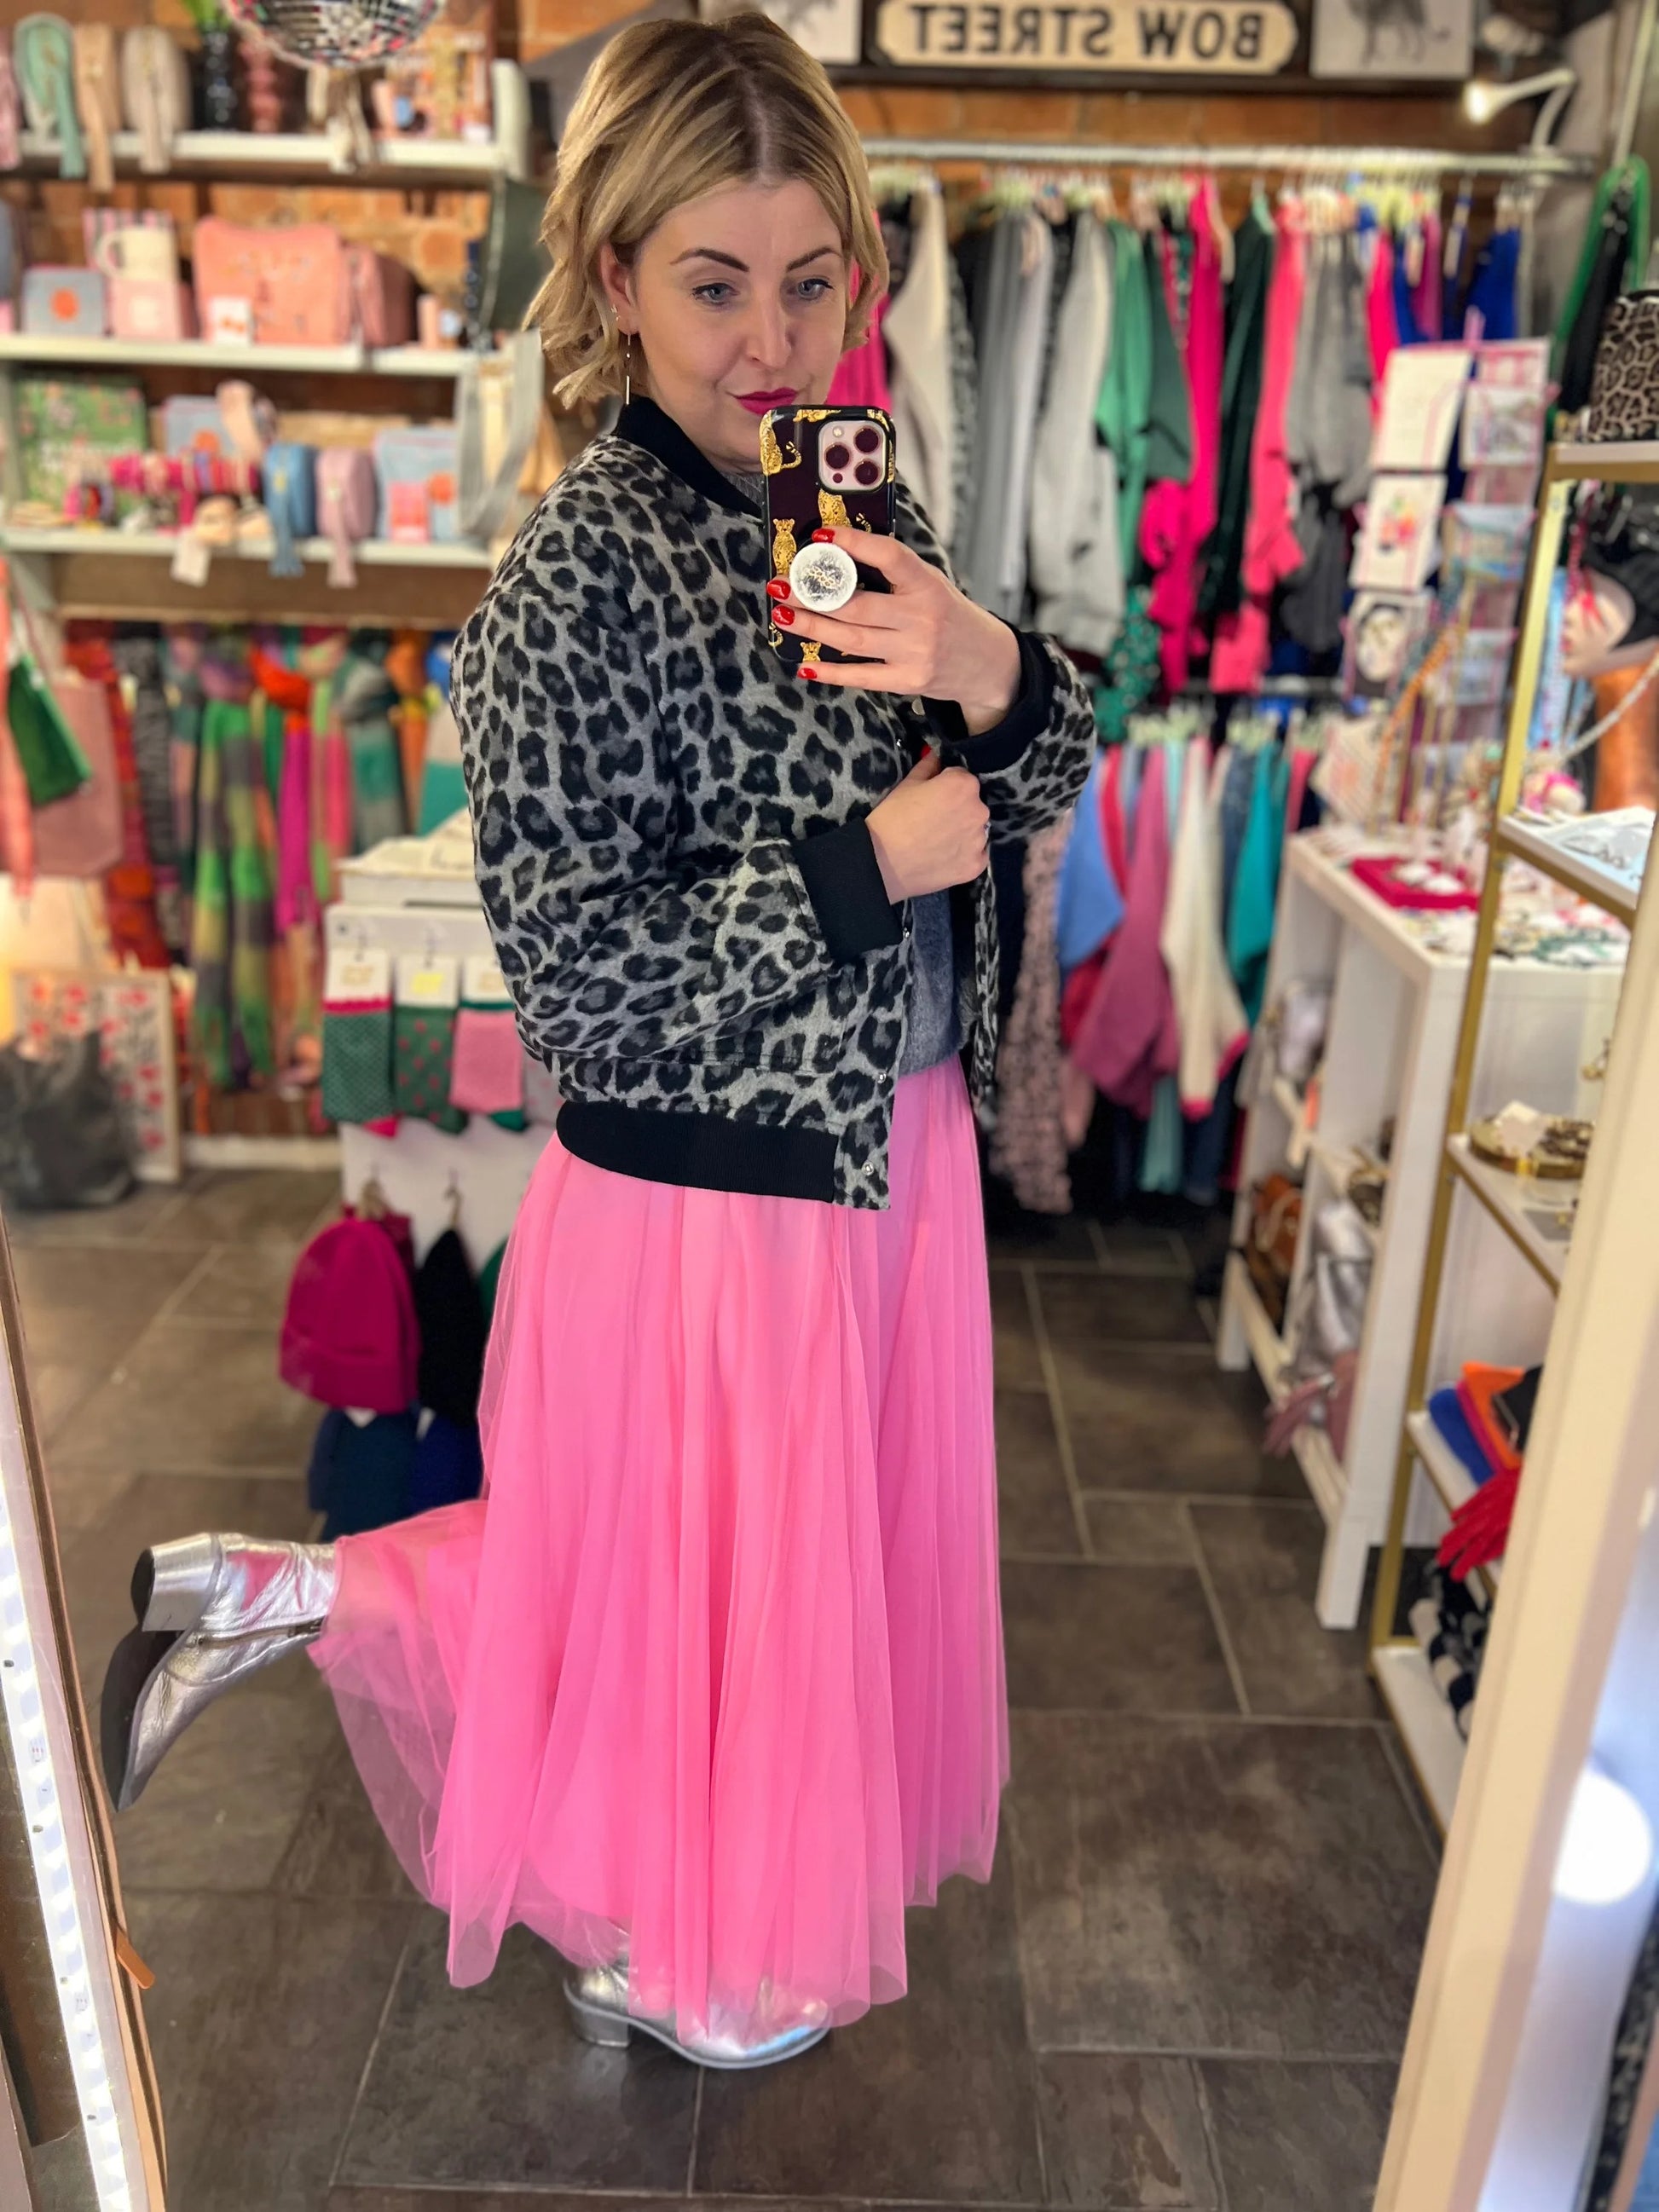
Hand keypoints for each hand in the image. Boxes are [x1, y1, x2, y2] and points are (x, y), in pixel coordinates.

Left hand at [770, 528, 1020, 733]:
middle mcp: (922, 618)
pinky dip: (831, 672)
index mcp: (927, 584)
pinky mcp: (908, 682)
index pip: (889, 557)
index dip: (855, 544)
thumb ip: (894, 574)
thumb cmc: (948, 616)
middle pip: (857, 605)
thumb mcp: (931, 584)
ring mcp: (915, 653)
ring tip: (782, 615)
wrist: (987, 663)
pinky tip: (805, 665)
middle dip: (812, 595)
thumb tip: (836, 555)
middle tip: (780, 585)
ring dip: (812, 626)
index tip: (822, 535)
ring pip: (851, 639)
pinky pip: (861, 677)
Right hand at [866, 748, 989, 902]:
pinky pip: (975, 855)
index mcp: (964, 785)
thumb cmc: (892, 818)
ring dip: (962, 832)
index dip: (946, 786)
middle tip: (933, 821)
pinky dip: (964, 856)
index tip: (932, 797)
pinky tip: (944, 857)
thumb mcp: (907, 784)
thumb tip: (936, 756)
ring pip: (974, 830)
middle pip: (972, 804)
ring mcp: (979, 840)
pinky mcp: (975, 866)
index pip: (962, 778)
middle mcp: (979, 810)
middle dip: (958, 809)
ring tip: (937, 842)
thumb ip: (928, 766)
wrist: (881, 863)